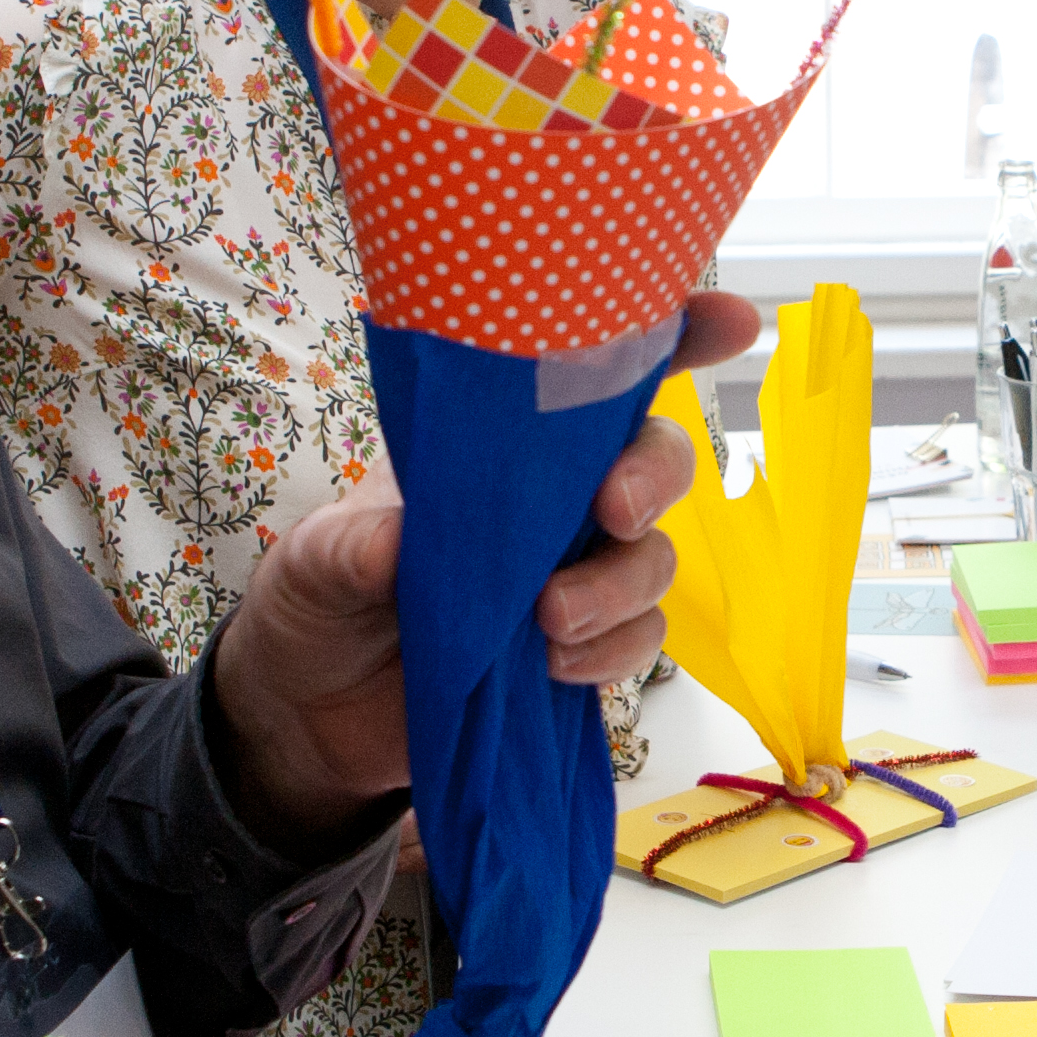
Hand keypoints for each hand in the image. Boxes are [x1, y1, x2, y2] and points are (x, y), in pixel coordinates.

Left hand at [208, 293, 765, 829]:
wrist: (309, 716)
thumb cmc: (316, 602)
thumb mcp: (312, 563)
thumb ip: (354, 547)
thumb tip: (399, 546)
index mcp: (494, 445)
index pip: (589, 375)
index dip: (669, 338)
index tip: (728, 320)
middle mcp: (549, 500)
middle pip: (653, 461)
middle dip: (652, 475)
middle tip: (612, 510)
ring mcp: (571, 574)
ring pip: (654, 557)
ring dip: (621, 585)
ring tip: (551, 620)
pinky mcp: (577, 651)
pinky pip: (639, 640)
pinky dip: (613, 653)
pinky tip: (557, 668)